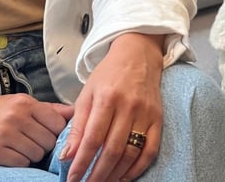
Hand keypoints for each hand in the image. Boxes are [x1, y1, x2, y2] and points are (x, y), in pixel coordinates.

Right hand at [0, 92, 73, 165]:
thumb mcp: (20, 102)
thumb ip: (48, 108)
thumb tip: (74, 111)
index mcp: (25, 102)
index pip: (57, 123)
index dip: (55, 132)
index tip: (46, 134)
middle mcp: (16, 116)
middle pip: (49, 141)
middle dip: (43, 145)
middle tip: (30, 141)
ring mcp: (4, 134)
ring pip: (36, 154)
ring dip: (31, 155)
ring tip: (19, 146)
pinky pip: (21, 163)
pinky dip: (19, 162)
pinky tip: (10, 154)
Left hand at [59, 32, 164, 181]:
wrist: (139, 54)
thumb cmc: (109, 74)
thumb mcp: (88, 93)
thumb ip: (77, 125)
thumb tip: (66, 156)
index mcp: (107, 98)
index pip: (93, 138)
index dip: (81, 163)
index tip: (72, 179)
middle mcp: (128, 106)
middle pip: (112, 150)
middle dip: (97, 175)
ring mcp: (146, 113)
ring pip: (131, 153)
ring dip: (115, 175)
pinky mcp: (158, 118)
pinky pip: (150, 150)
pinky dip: (138, 168)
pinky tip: (125, 177)